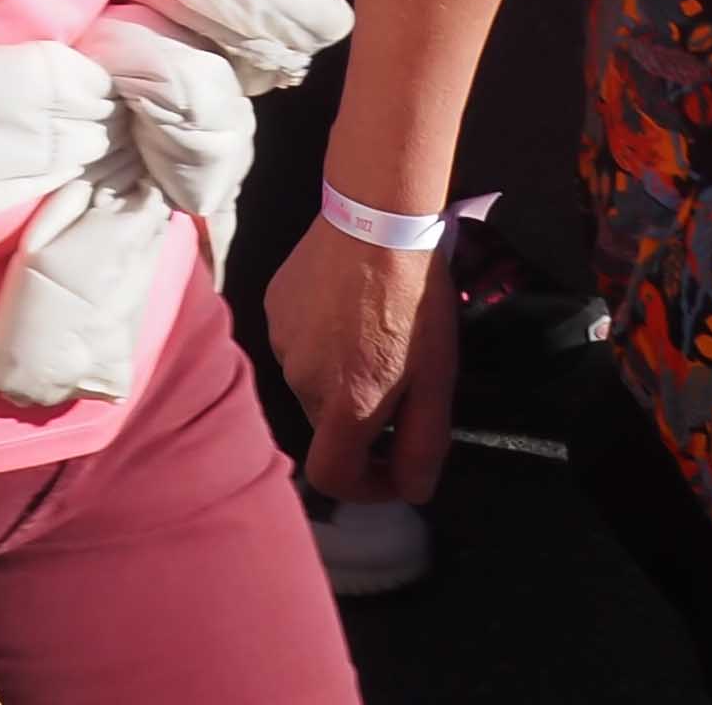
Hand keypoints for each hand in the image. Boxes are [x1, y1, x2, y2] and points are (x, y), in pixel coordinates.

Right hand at [266, 213, 458, 505]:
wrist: (374, 222)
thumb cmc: (416, 303)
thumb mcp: (438, 380)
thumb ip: (424, 446)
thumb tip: (412, 489)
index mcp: (345, 405)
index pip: (331, 478)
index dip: (366, 489)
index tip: (395, 468)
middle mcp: (302, 382)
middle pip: (328, 427)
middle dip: (362, 421)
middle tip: (400, 385)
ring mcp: (281, 343)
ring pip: (312, 384)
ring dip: (340, 379)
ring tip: (372, 339)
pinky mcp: (272, 309)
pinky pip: (297, 346)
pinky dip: (322, 345)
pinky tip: (346, 312)